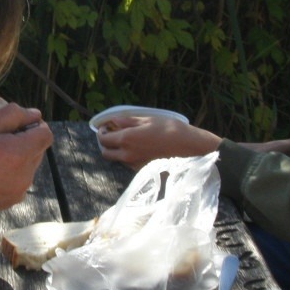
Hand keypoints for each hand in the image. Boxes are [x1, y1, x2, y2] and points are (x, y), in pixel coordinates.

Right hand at [0, 102, 52, 219]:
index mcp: (21, 154)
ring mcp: (19, 191)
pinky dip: (9, 173)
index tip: (13, 124)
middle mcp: (26, 175)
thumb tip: (35, 114)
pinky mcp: (10, 202)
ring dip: (16, 157)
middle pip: (37, 150)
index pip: (46, 134)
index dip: (33, 125)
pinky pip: (18, 181)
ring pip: (28, 166)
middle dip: (23, 141)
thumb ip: (13, 115)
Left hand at [96, 115, 218, 170]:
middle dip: (105, 144)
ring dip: (116, 151)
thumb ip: (127, 122)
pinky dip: (127, 156)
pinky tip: (138, 148)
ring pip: (117, 160)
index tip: (105, 127)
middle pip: (105, 153)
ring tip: (126, 141)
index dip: (101, 132)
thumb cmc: (168, 128)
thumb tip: (113, 121)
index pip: (103, 139)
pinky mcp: (142, 170)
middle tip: (112, 135)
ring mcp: (134, 164)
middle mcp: (127, 155)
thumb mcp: (147, 120)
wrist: (187, 146)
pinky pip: (128, 163)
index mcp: (126, 139)